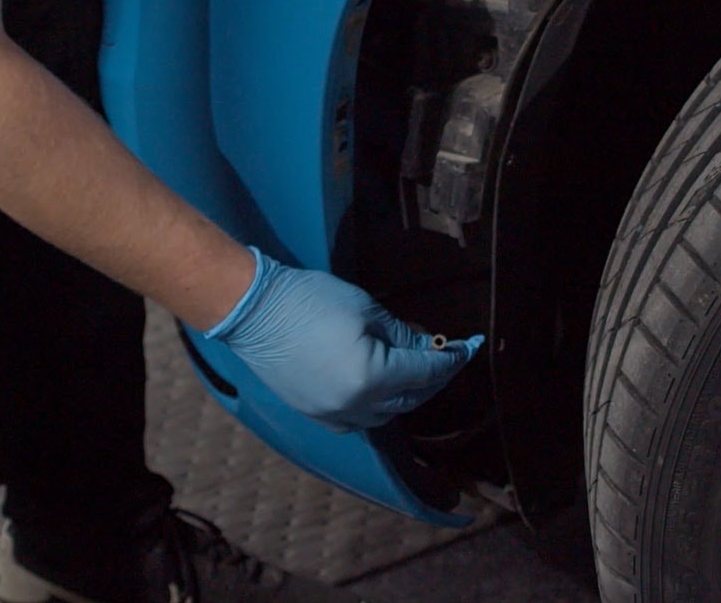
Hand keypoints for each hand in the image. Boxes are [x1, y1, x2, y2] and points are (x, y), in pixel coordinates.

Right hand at [204, 247, 484, 430]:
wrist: (253, 311)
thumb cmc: (309, 299)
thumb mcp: (366, 308)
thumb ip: (400, 334)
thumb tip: (425, 347)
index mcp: (370, 375)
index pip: (425, 373)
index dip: (451, 360)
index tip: (466, 348)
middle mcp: (354, 404)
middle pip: (410, 398)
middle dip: (433, 379)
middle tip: (446, 357)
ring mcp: (332, 415)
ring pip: (386, 413)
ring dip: (405, 394)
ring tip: (415, 370)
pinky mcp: (315, 415)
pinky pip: (358, 419)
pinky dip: (376, 405)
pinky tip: (381, 386)